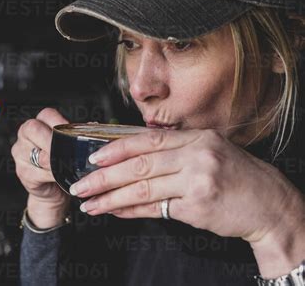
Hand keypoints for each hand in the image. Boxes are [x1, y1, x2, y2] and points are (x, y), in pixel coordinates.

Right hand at [11, 108, 70, 227]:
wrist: (54, 191)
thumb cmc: (63, 164)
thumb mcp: (69, 147)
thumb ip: (77, 135)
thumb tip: (93, 126)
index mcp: (38, 124)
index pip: (46, 115)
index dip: (60, 122)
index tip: (72, 133)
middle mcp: (25, 136)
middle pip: (35, 130)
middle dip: (54, 141)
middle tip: (68, 152)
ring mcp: (20, 154)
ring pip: (38, 155)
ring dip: (56, 161)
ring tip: (70, 166)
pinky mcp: (22, 173)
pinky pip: (38, 173)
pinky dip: (53, 176)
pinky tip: (62, 177)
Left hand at [70, 129, 302, 243]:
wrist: (269, 203)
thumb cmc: (236, 175)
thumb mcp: (208, 151)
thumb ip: (173, 150)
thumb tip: (131, 157)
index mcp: (195, 138)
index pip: (146, 139)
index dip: (115, 148)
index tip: (93, 157)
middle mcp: (196, 156)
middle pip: (138, 164)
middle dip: (104, 176)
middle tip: (81, 184)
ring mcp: (197, 182)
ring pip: (142, 188)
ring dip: (111, 198)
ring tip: (90, 204)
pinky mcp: (196, 208)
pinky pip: (155, 210)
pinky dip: (131, 212)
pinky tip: (114, 212)